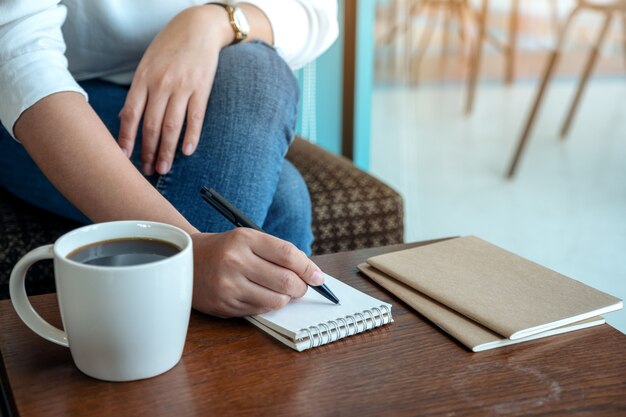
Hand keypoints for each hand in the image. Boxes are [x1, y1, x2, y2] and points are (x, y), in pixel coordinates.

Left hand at [117, 5, 232, 175]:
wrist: (199, 27)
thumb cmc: (170, 46)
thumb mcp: (147, 63)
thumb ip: (139, 90)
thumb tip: (126, 118)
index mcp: (143, 78)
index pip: (130, 115)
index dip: (126, 139)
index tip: (123, 158)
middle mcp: (161, 84)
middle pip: (151, 125)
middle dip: (147, 152)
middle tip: (146, 171)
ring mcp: (182, 87)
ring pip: (172, 126)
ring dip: (167, 151)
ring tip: (163, 168)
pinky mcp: (202, 89)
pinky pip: (196, 118)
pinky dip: (191, 136)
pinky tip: (187, 151)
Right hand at [191, 229, 325, 317]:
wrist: (186, 260)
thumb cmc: (225, 249)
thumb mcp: (247, 239)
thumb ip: (277, 253)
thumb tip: (311, 274)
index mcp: (243, 239)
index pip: (288, 254)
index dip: (308, 268)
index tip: (318, 276)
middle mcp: (235, 261)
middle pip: (285, 280)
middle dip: (302, 287)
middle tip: (303, 286)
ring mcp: (228, 285)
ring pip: (276, 300)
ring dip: (287, 298)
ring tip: (283, 291)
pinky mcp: (225, 305)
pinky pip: (260, 310)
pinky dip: (269, 304)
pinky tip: (264, 296)